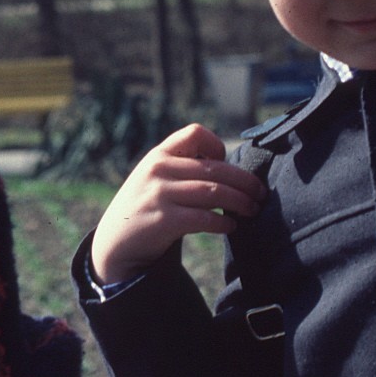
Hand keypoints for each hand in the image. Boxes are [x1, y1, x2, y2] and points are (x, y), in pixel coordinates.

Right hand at [89, 124, 267, 284]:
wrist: (114, 243)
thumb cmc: (146, 208)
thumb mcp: (155, 178)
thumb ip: (182, 169)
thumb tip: (230, 172)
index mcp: (159, 155)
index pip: (194, 133)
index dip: (217, 145)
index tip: (228, 164)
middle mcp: (158, 169)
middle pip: (215, 168)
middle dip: (244, 181)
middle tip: (261, 193)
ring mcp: (159, 194)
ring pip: (214, 192)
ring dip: (240, 202)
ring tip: (252, 209)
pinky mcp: (163, 220)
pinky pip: (204, 218)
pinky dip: (223, 222)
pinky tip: (230, 226)